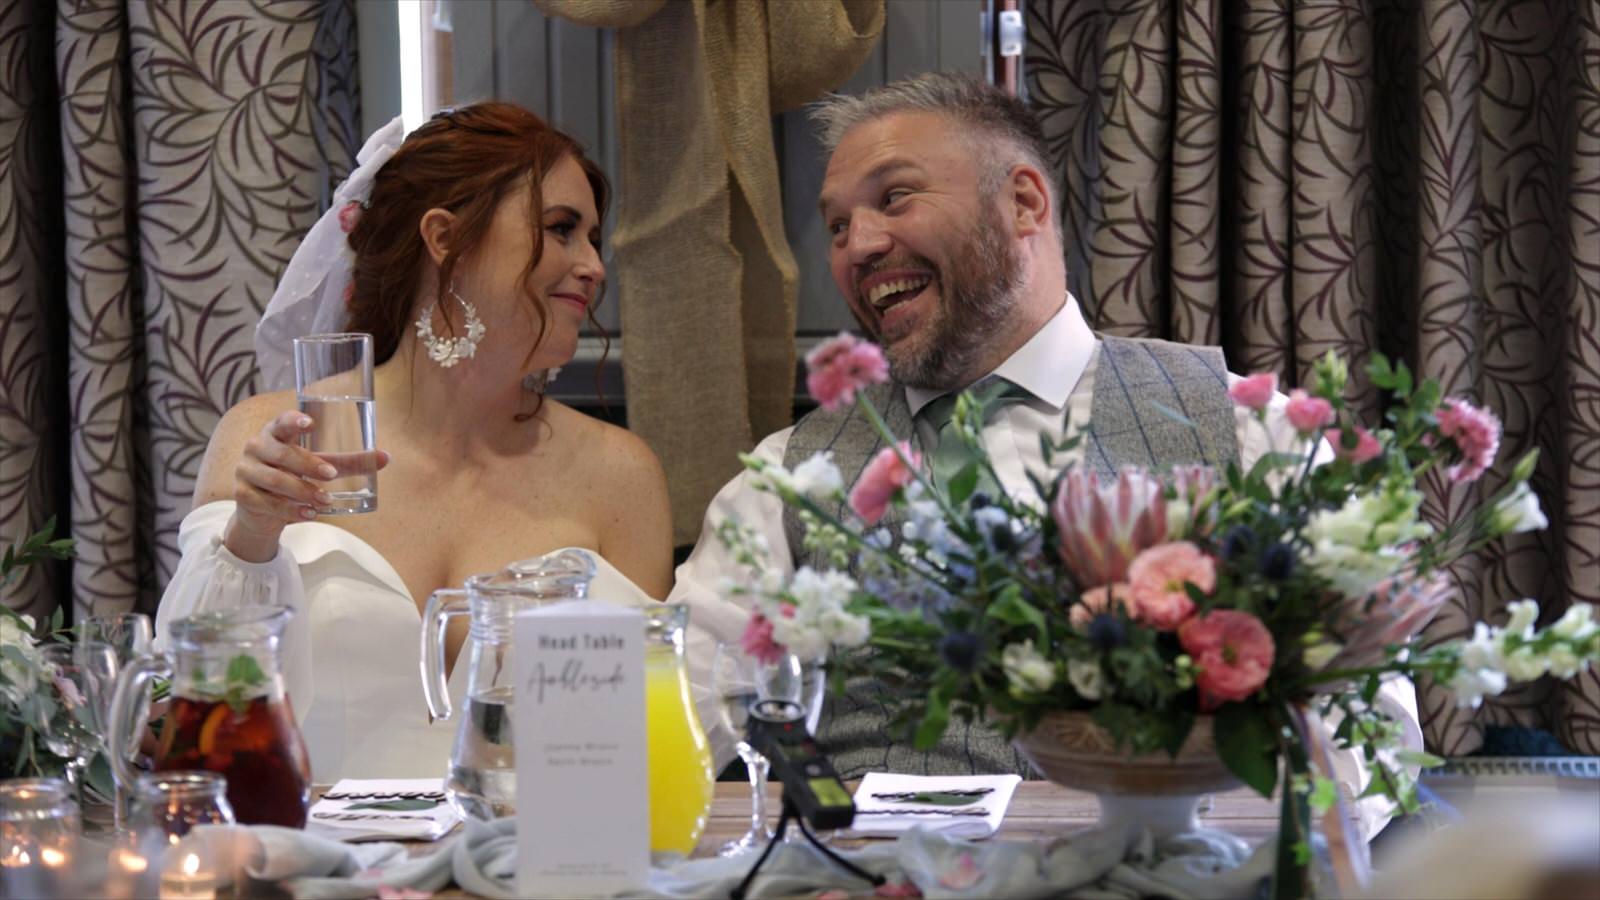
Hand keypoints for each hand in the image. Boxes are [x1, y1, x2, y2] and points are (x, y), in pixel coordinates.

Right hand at [224, 411, 389, 561]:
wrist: (262, 510)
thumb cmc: (293, 477)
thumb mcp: (317, 467)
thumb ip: (346, 462)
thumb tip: (385, 457)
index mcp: (275, 432)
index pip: (281, 421)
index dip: (293, 420)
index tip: (310, 423)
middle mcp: (256, 447)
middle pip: (281, 453)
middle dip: (308, 465)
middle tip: (331, 476)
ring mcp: (246, 471)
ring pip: (275, 479)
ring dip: (302, 491)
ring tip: (325, 500)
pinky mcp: (242, 495)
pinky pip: (267, 502)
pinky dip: (289, 510)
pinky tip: (308, 515)